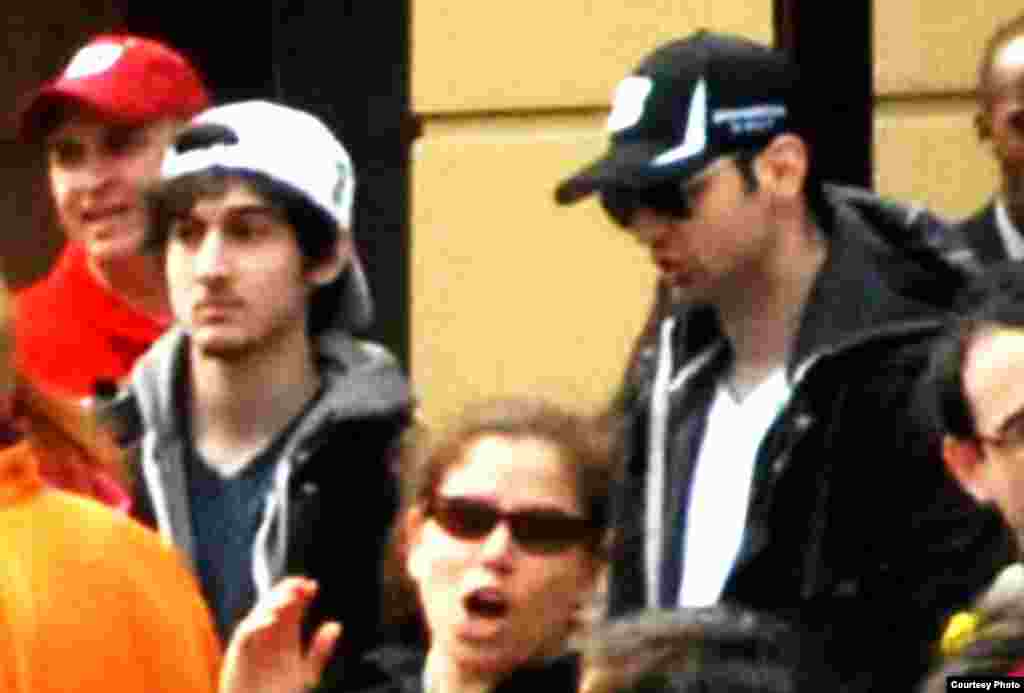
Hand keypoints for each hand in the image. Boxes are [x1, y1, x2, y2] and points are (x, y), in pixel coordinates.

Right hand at [219, 576, 341, 692]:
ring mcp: (254, 641)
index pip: (293, 606)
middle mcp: (269, 633)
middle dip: (287, 591)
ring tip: (289, 598)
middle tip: (300, 585)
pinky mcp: (239, 652)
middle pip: (276, 603)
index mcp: (285, 634)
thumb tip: (335, 626)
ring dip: (274, 603)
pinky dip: (257, 624)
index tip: (313, 586)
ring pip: (260, 613)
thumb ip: (321, 650)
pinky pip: (245, 633)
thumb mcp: (307, 671)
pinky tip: (272, 619)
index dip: (301, 593)